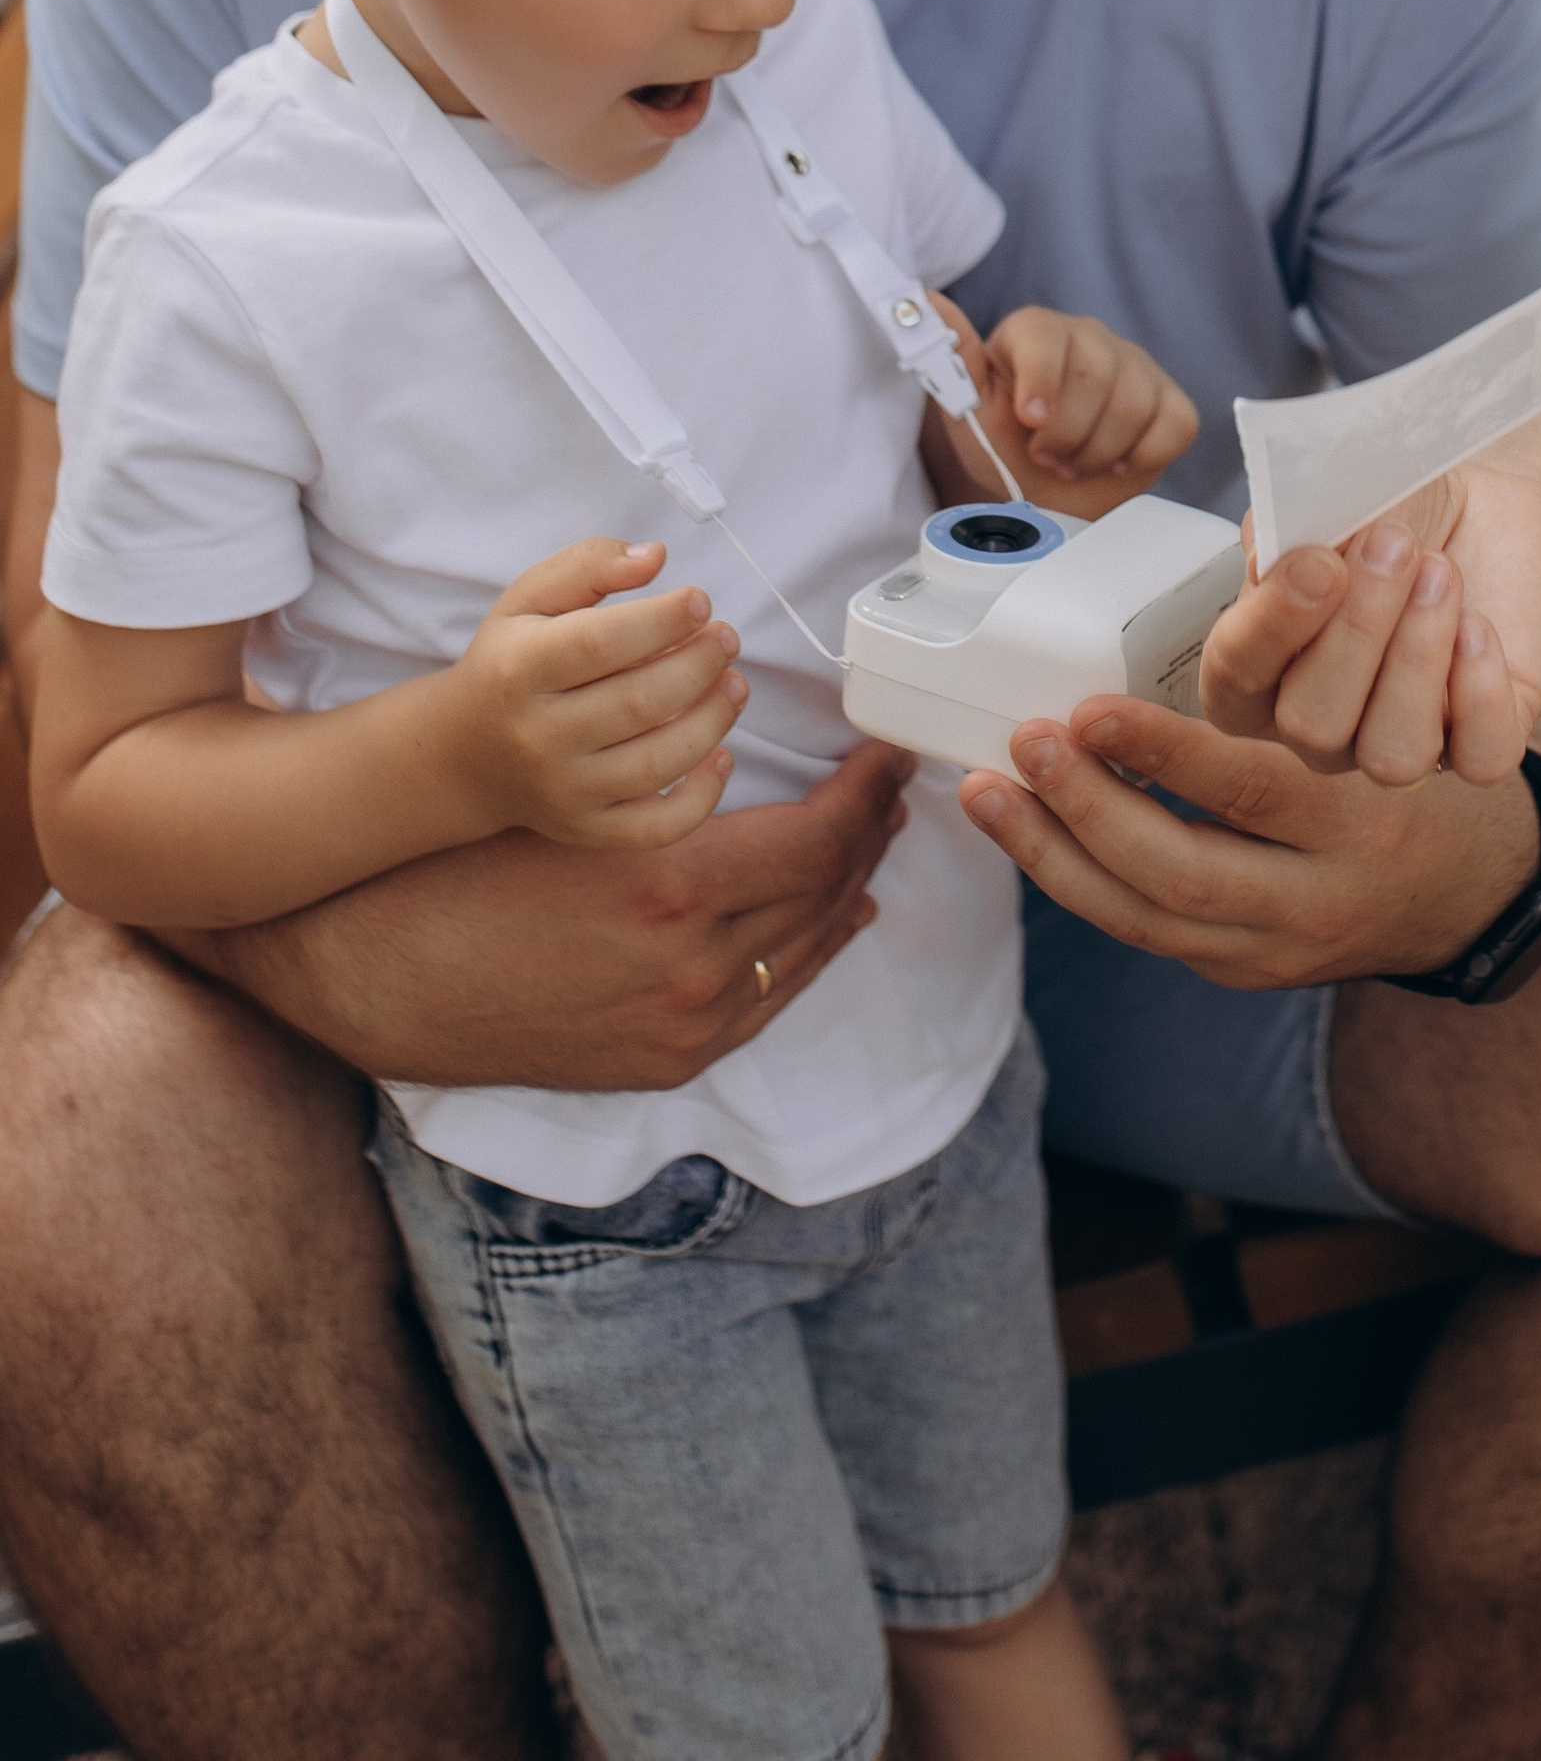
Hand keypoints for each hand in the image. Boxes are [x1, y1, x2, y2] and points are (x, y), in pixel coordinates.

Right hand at [176, 739, 915, 1091]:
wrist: (378, 973)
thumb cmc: (468, 866)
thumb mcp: (579, 805)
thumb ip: (677, 789)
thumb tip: (766, 763)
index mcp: (673, 888)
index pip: (819, 840)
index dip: (866, 792)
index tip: (887, 751)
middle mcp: (691, 969)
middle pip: (825, 893)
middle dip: (868, 832)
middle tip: (890, 783)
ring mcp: (681, 1026)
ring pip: (804, 948)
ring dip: (849, 887)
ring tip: (872, 835)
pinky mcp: (663, 1062)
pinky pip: (767, 1000)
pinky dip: (810, 952)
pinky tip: (835, 920)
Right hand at [436, 539, 747, 852]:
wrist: (461, 754)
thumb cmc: (508, 662)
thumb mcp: (528, 600)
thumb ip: (589, 565)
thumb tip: (657, 556)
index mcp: (518, 670)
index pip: (599, 645)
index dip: (661, 620)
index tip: (700, 600)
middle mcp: (537, 736)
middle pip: (639, 703)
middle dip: (700, 665)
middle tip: (727, 638)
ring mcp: (563, 790)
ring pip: (656, 764)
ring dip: (713, 720)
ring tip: (735, 683)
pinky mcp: (584, 829)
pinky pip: (654, 829)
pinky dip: (701, 800)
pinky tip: (721, 757)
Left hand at [932, 297, 1198, 515]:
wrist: (1044, 489)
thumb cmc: (1003, 445)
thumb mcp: (969, 409)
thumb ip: (953, 356)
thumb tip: (925, 300)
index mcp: (1036, 331)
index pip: (1045, 337)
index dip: (1040, 384)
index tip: (1029, 423)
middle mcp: (1090, 337)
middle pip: (1095, 375)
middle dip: (1066, 434)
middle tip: (1044, 456)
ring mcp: (1137, 366)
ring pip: (1134, 404)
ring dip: (1097, 453)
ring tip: (1073, 463)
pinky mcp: (1171, 400)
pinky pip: (1174, 424)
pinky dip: (1143, 456)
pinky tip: (1116, 461)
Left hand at [957, 701, 1540, 989]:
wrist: (1472, 898)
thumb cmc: (1420, 778)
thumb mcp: (1394, 720)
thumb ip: (1314, 681)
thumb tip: (1237, 586)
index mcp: (1359, 827)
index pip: (1249, 791)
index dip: (1161, 753)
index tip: (1090, 709)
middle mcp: (1314, 902)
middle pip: (1179, 875)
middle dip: (1087, 814)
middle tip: (1026, 744)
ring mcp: (1273, 953)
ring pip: (1142, 921)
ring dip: (1052, 857)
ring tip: (986, 793)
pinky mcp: (1241, 970)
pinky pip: (1145, 932)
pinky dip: (1079, 882)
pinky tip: (1029, 831)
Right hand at [1202, 464, 1540, 790]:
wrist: (1478, 504)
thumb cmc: (1387, 507)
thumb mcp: (1329, 500)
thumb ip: (1285, 527)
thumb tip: (1269, 561)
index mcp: (1259, 671)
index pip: (1232, 681)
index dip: (1271, 626)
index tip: (1319, 559)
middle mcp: (1323, 726)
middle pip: (1312, 725)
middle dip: (1357, 630)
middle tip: (1395, 543)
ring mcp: (1400, 741)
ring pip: (1393, 756)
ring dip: (1417, 657)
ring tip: (1440, 573)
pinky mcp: (1481, 745)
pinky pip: (1480, 759)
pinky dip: (1481, 689)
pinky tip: (1477, 622)